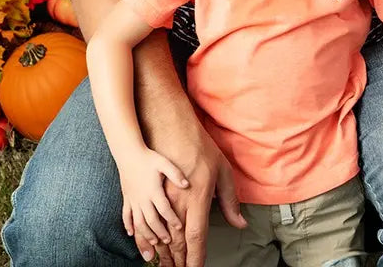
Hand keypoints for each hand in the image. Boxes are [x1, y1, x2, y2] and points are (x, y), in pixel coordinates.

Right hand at [118, 148, 188, 252]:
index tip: (180, 227)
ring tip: (153, 245)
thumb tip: (187, 184)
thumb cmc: (149, 157)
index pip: (164, 209)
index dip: (172, 219)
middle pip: (151, 220)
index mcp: (153, 190)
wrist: (128, 153)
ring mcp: (133, 200)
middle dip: (160, 232)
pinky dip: (128, 226)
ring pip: (138, 222)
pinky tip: (132, 234)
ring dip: (145, 235)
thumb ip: (176, 174)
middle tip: (168, 242)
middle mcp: (142, 198)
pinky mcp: (127, 199)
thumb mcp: (164, 163)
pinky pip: (126, 216)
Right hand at [142, 116, 246, 266]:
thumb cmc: (200, 148)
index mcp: (196, 199)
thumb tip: (240, 223)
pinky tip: (148, 251)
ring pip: (158, 236)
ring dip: (163, 254)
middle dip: (178, 260)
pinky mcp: (147, 195)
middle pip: (176, 241)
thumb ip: (229, 201)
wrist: (170, 128)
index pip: (196, 237)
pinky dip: (145, 240)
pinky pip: (142, 224)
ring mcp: (158, 200)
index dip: (195, 257)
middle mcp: (176, 203)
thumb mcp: (223, 171)